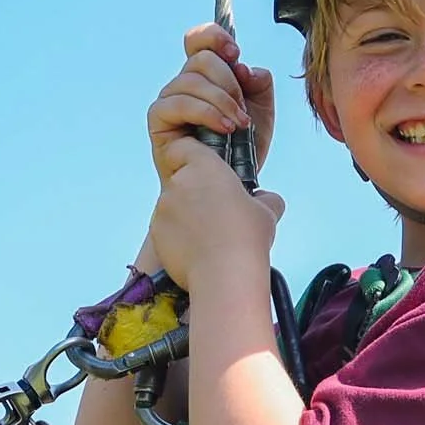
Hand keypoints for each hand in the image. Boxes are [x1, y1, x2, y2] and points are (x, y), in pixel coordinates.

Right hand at [149, 23, 275, 186]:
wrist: (233, 183)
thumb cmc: (243, 148)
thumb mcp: (262, 110)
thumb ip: (259, 83)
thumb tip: (244, 68)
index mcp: (206, 76)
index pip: (198, 40)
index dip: (214, 37)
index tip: (235, 53)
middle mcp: (185, 84)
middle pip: (202, 58)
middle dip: (229, 84)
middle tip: (242, 111)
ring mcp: (169, 100)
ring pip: (192, 79)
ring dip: (222, 102)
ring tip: (238, 126)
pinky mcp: (159, 119)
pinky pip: (180, 102)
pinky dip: (207, 113)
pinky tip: (224, 129)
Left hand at [149, 148, 284, 294]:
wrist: (224, 276)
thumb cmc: (247, 238)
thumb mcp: (268, 210)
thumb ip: (264, 199)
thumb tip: (264, 201)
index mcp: (204, 167)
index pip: (186, 148)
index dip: (194, 158)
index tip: (207, 173)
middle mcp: (178, 183)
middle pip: (180, 178)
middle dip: (194, 192)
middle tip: (216, 211)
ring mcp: (163, 209)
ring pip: (173, 205)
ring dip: (187, 216)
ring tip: (210, 237)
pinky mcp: (155, 234)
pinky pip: (167, 229)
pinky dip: (179, 237)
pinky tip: (199, 251)